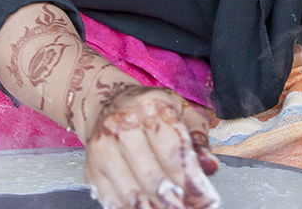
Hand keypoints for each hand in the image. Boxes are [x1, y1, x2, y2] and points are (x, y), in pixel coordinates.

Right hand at [82, 85, 220, 208]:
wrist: (107, 102)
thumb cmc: (149, 109)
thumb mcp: (181, 111)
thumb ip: (199, 139)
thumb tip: (209, 166)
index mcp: (151, 109)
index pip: (173, 152)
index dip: (190, 181)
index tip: (204, 198)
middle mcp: (123, 126)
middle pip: (152, 175)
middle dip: (173, 200)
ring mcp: (104, 148)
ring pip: (131, 191)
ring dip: (153, 208)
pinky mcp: (92, 166)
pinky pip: (112, 198)